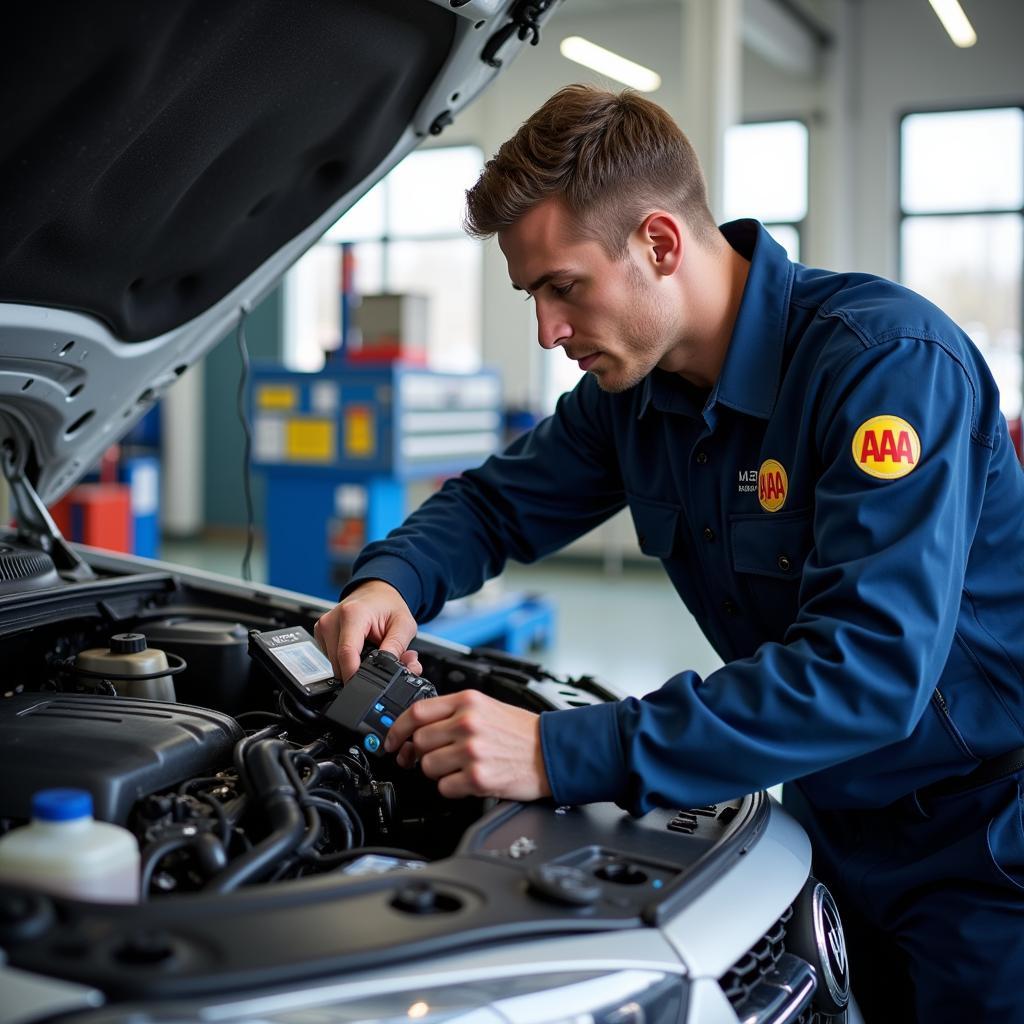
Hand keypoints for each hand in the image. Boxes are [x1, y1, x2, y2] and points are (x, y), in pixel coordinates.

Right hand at [314, 580, 421, 681]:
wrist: (376, 592)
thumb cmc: (388, 605)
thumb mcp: (404, 625)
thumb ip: (398, 649)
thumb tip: (392, 670)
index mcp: (352, 614)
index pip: (346, 654)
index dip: (355, 675)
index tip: (366, 685)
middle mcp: (333, 620)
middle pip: (338, 663)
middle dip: (358, 671)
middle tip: (377, 662)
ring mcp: (324, 626)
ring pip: (334, 663)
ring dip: (351, 665)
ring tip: (369, 652)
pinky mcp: (321, 633)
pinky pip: (331, 658)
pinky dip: (345, 659)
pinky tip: (358, 648)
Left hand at [383, 690, 551, 800]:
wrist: (552, 752)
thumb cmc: (522, 732)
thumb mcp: (487, 706)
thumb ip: (453, 711)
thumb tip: (418, 725)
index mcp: (468, 701)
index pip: (416, 712)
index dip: (397, 729)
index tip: (391, 740)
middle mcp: (467, 723)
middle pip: (418, 741)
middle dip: (415, 754)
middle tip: (419, 760)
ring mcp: (472, 751)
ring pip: (428, 766)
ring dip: (435, 772)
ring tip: (453, 769)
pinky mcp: (478, 778)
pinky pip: (444, 787)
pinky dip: (450, 788)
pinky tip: (465, 780)